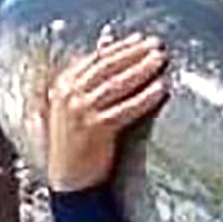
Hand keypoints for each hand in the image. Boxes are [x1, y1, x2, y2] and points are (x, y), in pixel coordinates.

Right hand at [45, 31, 167, 191]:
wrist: (70, 181)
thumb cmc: (77, 144)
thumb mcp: (74, 108)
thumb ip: (88, 81)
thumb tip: (108, 47)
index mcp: (63, 85)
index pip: (96, 58)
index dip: (120, 47)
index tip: (140, 39)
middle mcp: (69, 94)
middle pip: (107, 66)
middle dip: (134, 53)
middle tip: (156, 45)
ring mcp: (81, 111)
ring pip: (116, 83)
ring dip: (141, 69)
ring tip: (160, 61)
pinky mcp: (96, 129)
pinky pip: (125, 109)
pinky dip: (144, 98)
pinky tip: (160, 90)